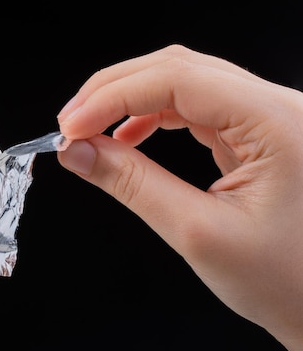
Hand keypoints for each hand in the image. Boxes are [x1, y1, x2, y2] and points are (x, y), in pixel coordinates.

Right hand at [56, 44, 302, 350]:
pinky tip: (127, 137)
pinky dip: (152, 117)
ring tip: (91, 131)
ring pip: (184, 83)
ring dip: (130, 101)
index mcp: (276, 122)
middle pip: (179, 69)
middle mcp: (277, 107)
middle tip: (71, 126)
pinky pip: (196, 108)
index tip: (70, 128)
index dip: (112, 97)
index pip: (178, 78)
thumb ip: (132, 184)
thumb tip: (77, 151)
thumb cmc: (285, 281)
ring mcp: (269, 117)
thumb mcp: (196, 232)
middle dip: (115, 92)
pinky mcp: (257, 133)